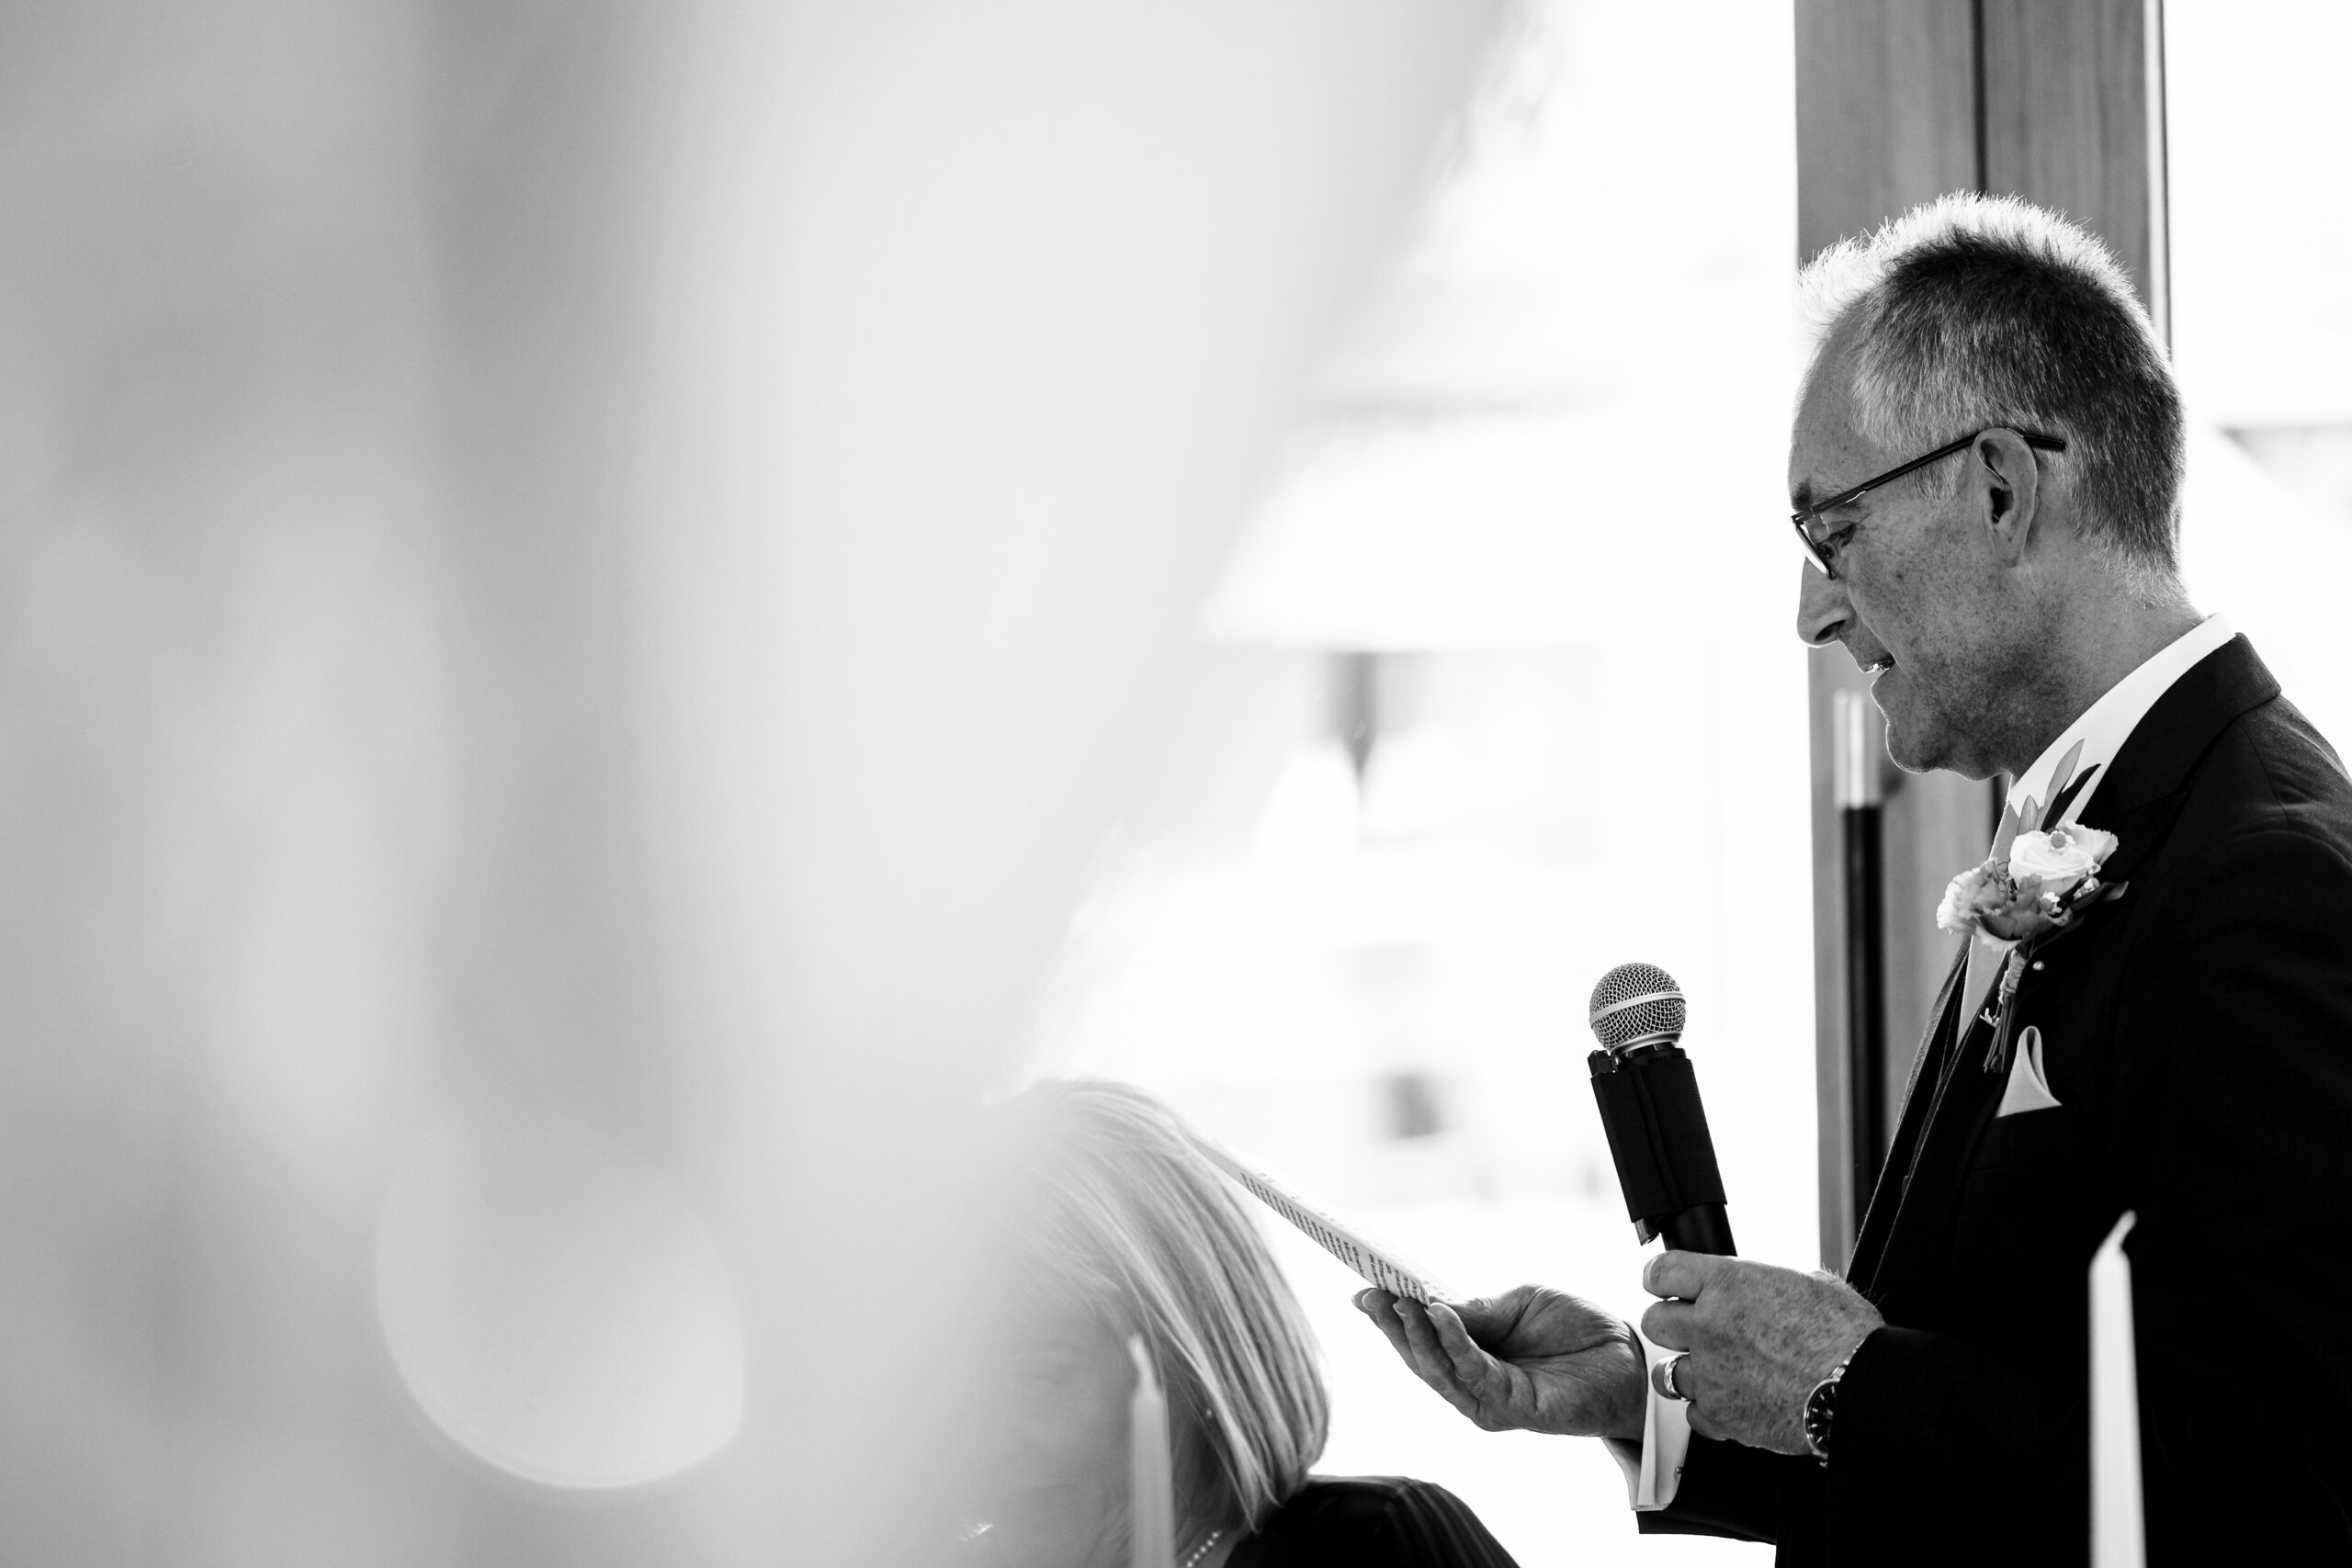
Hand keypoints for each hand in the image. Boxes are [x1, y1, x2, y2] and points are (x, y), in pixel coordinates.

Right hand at [1355, 1285, 1646, 1441]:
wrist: (1631, 1359)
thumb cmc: (1578, 1330)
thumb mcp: (1522, 1303)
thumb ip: (1479, 1311)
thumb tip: (1431, 1304)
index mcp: (1472, 1355)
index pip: (1421, 1338)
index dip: (1391, 1316)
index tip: (1362, 1289)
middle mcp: (1474, 1382)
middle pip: (1420, 1358)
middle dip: (1392, 1326)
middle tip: (1370, 1293)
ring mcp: (1490, 1400)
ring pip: (1438, 1371)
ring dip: (1415, 1335)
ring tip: (1398, 1300)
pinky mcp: (1513, 1410)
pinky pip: (1474, 1374)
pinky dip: (1452, 1343)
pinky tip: (1438, 1315)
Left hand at [1638, 1252, 1882, 1453]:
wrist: (1863, 1390)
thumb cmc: (1847, 1335)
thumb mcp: (1810, 1284)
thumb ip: (1769, 1285)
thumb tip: (1763, 1288)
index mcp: (1728, 1284)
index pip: (1661, 1271)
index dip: (1661, 1278)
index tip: (1667, 1286)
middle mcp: (1710, 1326)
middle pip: (1655, 1322)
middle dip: (1671, 1325)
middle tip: (1693, 1331)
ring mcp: (1711, 1373)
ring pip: (1666, 1372)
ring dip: (1686, 1371)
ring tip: (1714, 1372)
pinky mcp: (1722, 1414)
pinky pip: (1694, 1413)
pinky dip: (1709, 1410)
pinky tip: (1733, 1402)